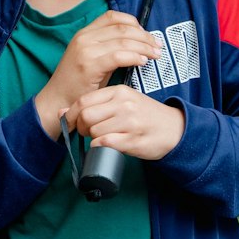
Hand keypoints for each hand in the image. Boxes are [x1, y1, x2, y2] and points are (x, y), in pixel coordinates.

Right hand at [34, 11, 164, 137]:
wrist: (57, 100)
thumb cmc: (78, 83)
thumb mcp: (91, 59)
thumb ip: (109, 48)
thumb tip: (135, 41)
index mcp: (84, 33)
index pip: (113, 17)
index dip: (133, 22)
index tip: (146, 34)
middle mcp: (84, 38)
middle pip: (122, 28)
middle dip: (145, 36)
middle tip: (158, 46)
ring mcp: (85, 50)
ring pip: (123, 41)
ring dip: (144, 47)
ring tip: (155, 55)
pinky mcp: (89, 65)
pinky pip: (118, 56)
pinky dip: (134, 56)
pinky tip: (142, 62)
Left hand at [66, 84, 185, 159]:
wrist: (176, 129)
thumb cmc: (145, 116)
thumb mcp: (124, 101)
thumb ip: (98, 103)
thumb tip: (63, 111)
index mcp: (120, 91)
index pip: (84, 100)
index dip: (72, 114)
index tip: (70, 122)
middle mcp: (124, 104)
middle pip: (86, 116)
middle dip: (81, 127)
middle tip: (87, 132)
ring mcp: (130, 122)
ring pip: (94, 131)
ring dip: (93, 138)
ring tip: (103, 138)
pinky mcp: (133, 140)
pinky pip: (105, 144)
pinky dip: (100, 147)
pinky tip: (107, 145)